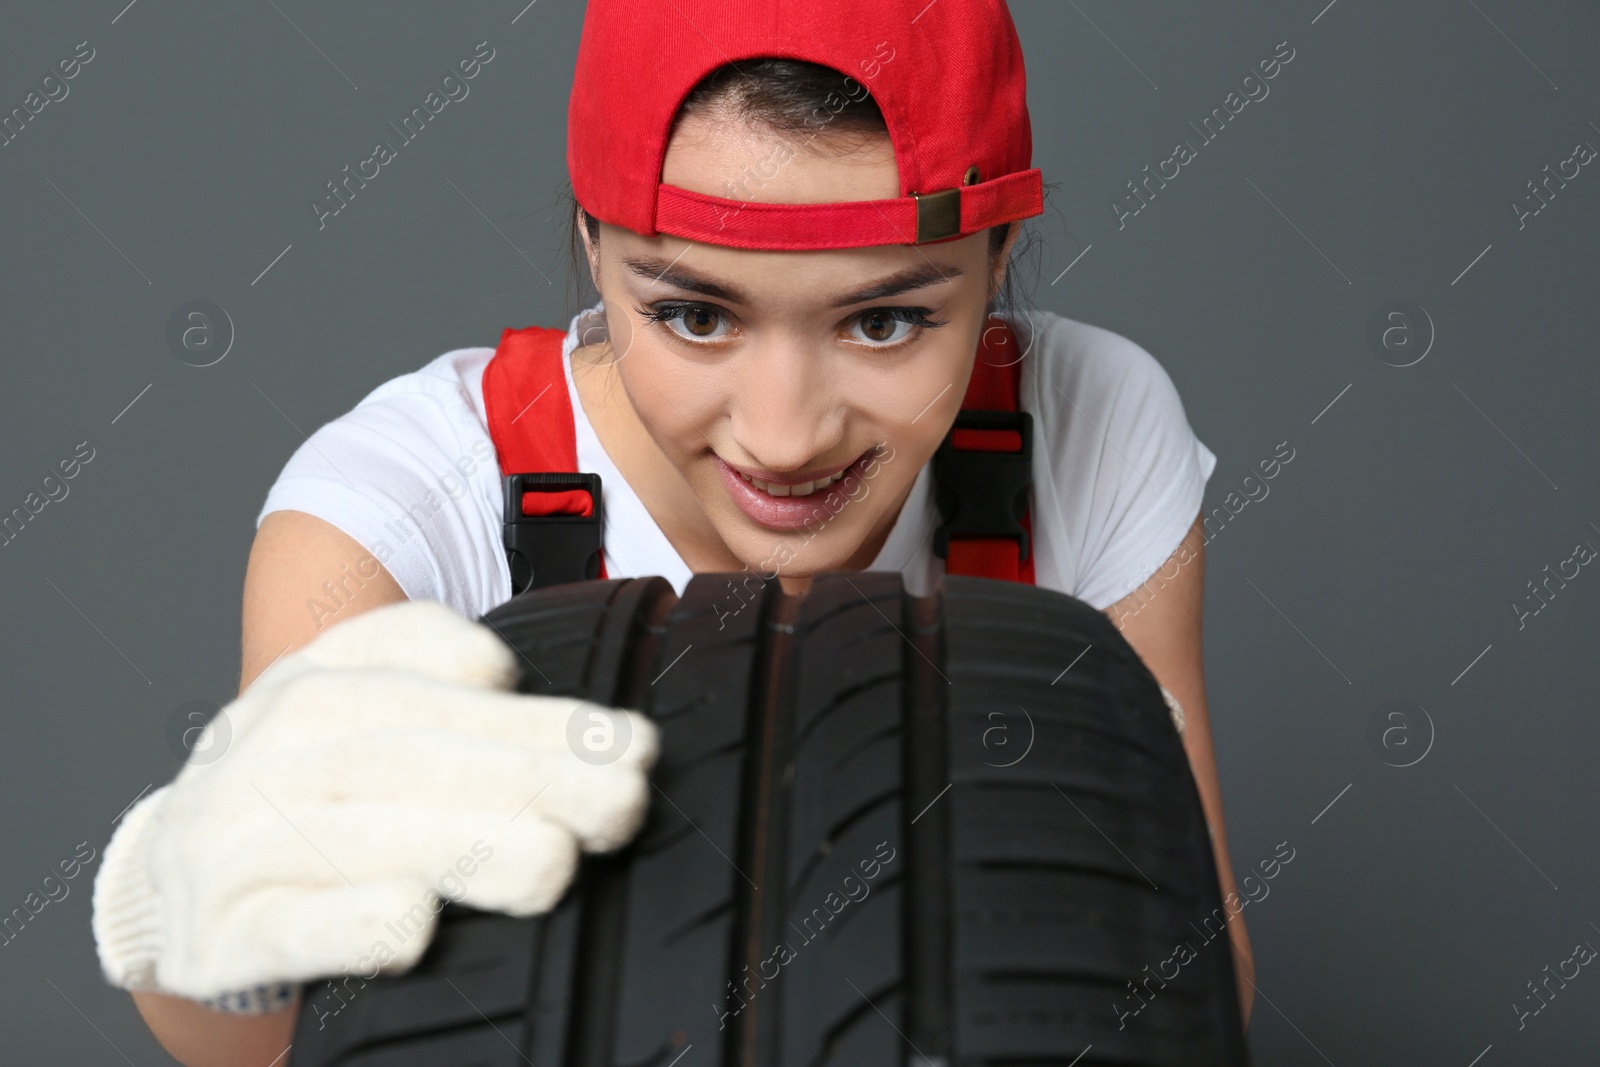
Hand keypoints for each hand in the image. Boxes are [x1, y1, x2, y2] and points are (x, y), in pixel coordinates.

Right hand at [91, 599, 657, 1003]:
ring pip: (359, 835)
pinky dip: (352, 924)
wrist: (170, 884)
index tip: (626, 742)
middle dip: (531, 776)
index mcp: (308, 681)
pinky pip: (286, 929)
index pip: (427, 680)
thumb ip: (425, 668)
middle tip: (624, 802)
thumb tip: (497, 671)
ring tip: (556, 861)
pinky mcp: (214, 934)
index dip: (531, 711)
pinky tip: (417, 922)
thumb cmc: (298, 791)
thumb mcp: (349, 705)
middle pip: (411, 754)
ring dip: (467, 846)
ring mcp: (231, 840)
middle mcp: (264, 748)